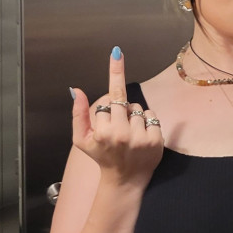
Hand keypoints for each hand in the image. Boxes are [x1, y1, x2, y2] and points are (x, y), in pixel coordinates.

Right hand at [71, 48, 163, 186]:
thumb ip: (78, 114)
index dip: (115, 71)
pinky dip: (146, 122)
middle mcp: (122, 133)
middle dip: (119, 110)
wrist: (124, 180)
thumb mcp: (81, 139)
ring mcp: (140, 138)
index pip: (110, 97)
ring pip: (138, 109)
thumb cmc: (102, 157)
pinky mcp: (156, 141)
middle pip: (124, 102)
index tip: (117, 52)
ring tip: (128, 135)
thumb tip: (76, 89)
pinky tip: (140, 137)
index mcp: (103, 131)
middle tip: (117, 128)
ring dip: (133, 117)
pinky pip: (151, 116)